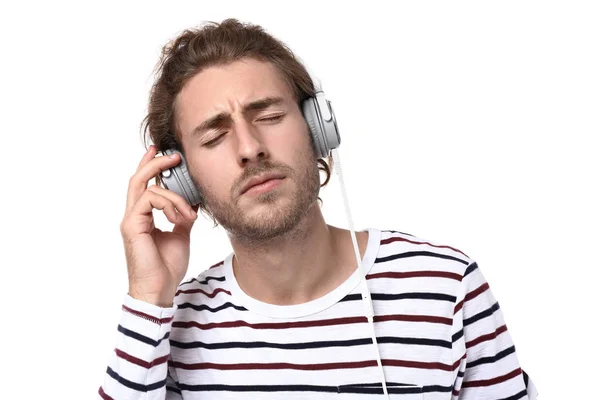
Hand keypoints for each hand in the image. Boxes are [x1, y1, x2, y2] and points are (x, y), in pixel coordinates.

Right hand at [120, 145, 198, 306]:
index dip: (152, 166)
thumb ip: (182, 216)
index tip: (166, 153)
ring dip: (174, 196)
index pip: (144, 185)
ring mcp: (131, 220)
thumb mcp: (181, 234)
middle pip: (138, 179)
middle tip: (174, 155)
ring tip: (189, 213)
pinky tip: (181, 218)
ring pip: (148, 188)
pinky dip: (170, 204)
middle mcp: (134, 216)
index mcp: (143, 217)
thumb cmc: (167, 267)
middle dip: (155, 162)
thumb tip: (191, 202)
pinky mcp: (132, 226)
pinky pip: (150, 200)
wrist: (159, 290)